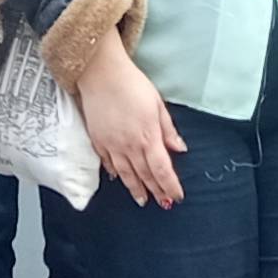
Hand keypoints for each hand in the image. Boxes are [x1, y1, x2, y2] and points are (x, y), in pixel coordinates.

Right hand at [74, 54, 187, 209]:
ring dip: (136, 189)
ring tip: (142, 200)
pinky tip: (119, 179)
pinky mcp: (98, 140)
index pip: (162, 170)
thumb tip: (179, 149)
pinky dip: (116, 173)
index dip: (170, 186)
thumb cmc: (133, 85)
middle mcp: (130, 146)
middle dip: (156, 191)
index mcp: (148, 137)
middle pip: (145, 175)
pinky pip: (108, 163)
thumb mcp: (157, 104)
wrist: (101, 73)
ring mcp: (112, 145)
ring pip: (126, 174)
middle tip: (163, 203)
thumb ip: (168, 130)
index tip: (177, 196)